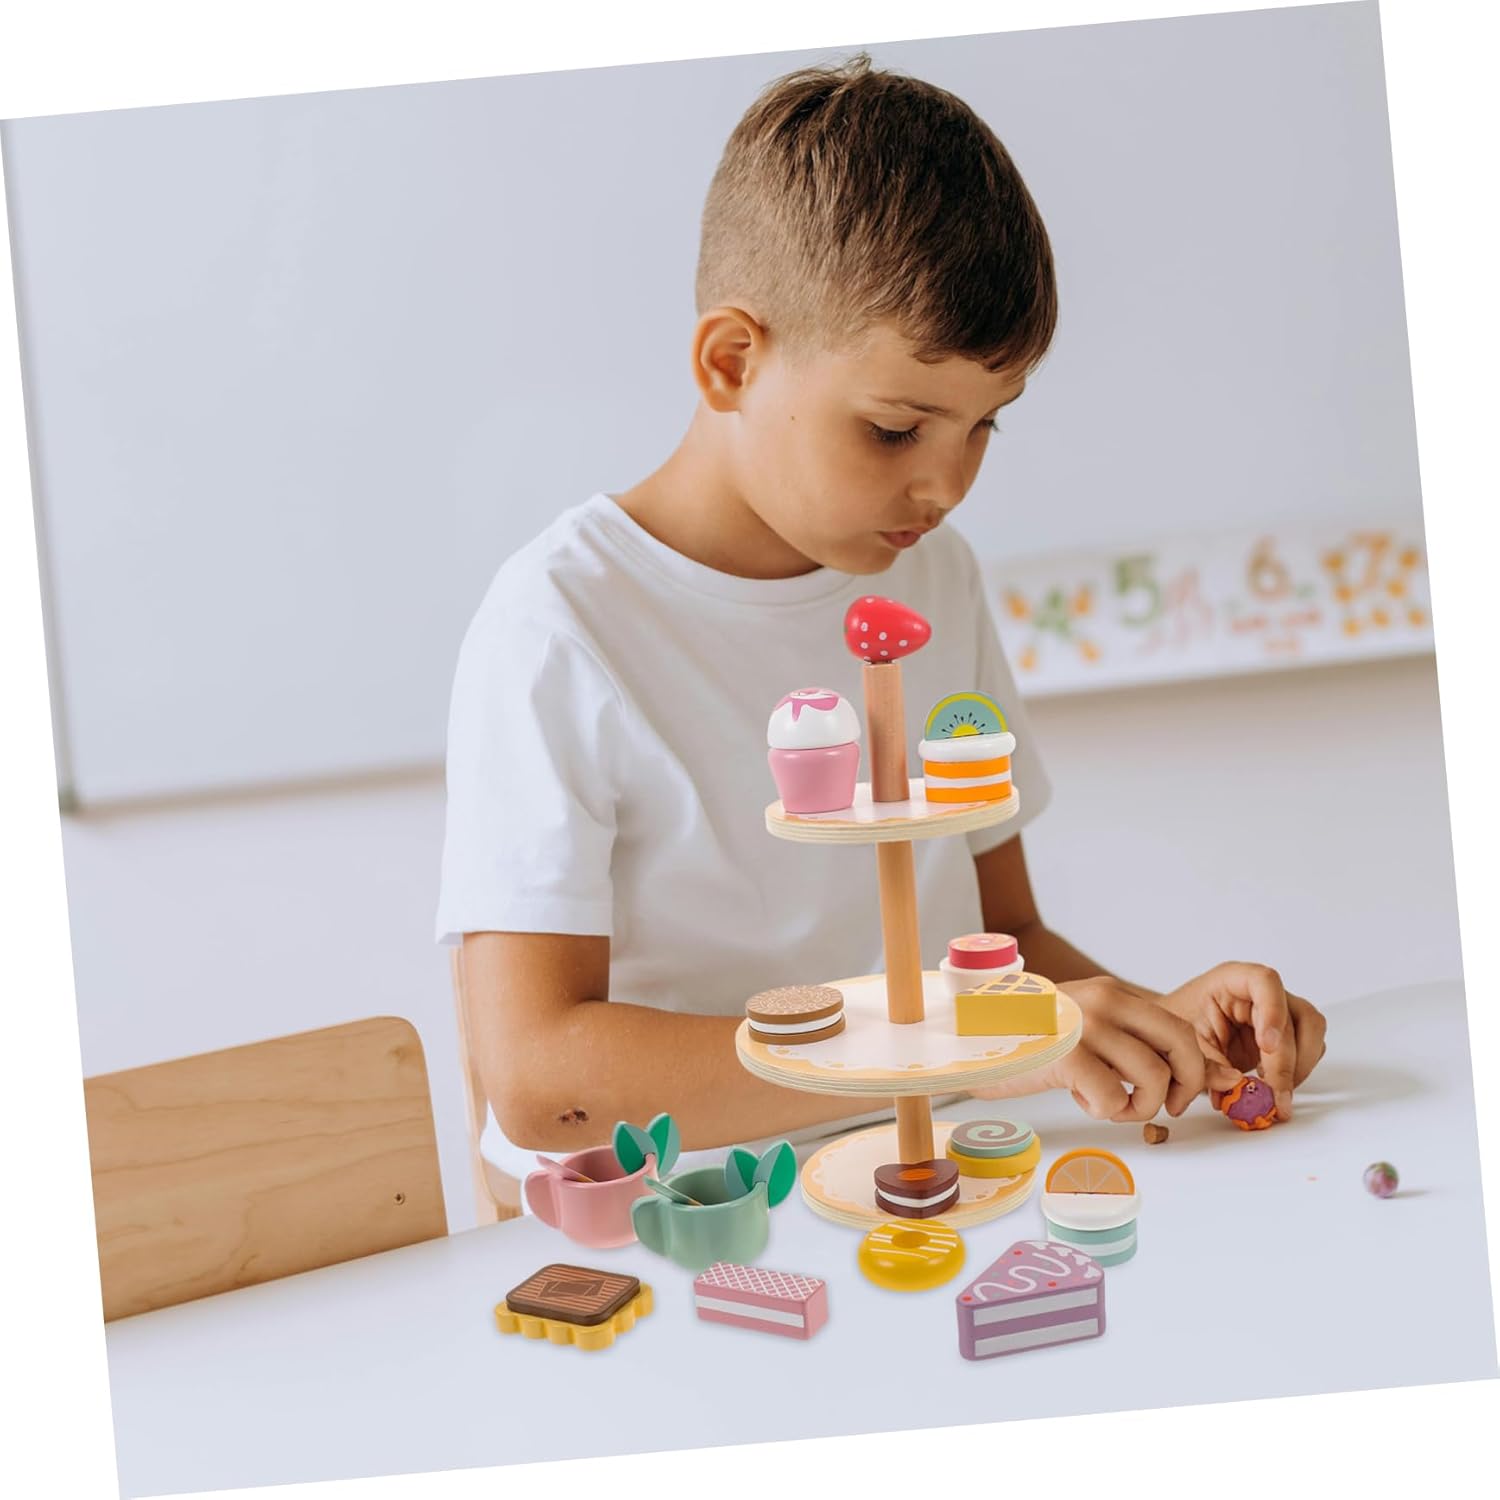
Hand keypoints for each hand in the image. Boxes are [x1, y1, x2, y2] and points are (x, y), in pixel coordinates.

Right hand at [972, 975, 1239, 1121]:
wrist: (964, 1035)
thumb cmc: (1025, 1040)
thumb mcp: (1082, 1028)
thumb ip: (1126, 1042)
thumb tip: (1191, 1075)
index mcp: (1111, 992)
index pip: (1178, 1026)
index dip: (1193, 1067)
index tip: (1182, 1093)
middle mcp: (1104, 1001)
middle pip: (1180, 1043)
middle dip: (1186, 1085)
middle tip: (1166, 1107)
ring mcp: (1085, 1026)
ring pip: (1152, 1077)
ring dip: (1139, 1107)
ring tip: (1110, 1105)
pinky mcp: (1065, 1055)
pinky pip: (1112, 1098)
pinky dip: (1104, 1111)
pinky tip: (1081, 1100)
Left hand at [1159, 962, 1327, 1120]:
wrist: (1175, 1032)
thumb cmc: (1178, 1027)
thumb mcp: (1185, 1044)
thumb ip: (1208, 1065)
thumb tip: (1237, 1085)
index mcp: (1231, 980)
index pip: (1264, 981)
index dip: (1273, 1011)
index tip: (1267, 1046)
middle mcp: (1260, 992)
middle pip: (1296, 1014)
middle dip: (1287, 1060)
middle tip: (1273, 1091)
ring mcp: (1277, 1011)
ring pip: (1311, 1031)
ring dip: (1300, 1067)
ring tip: (1273, 1092)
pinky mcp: (1285, 1035)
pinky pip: (1308, 1050)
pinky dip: (1297, 1072)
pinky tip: (1273, 1086)